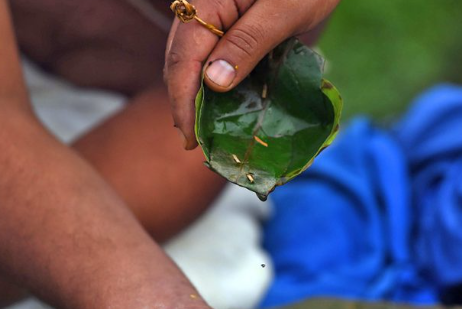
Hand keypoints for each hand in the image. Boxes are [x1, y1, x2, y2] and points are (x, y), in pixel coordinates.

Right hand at [164, 0, 339, 149]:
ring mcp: (213, 16)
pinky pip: (211, 55)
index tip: (190, 138)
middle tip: (199, 142)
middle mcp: (201, 9)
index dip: (182, 102)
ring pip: (192, 61)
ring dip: (198, 96)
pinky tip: (224, 104)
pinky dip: (215, 82)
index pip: (181, 59)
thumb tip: (213, 83)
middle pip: (179, 62)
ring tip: (208, 130)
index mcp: (206, 3)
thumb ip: (247, 43)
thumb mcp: (282, 11)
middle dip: (186, 104)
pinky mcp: (228, 23)